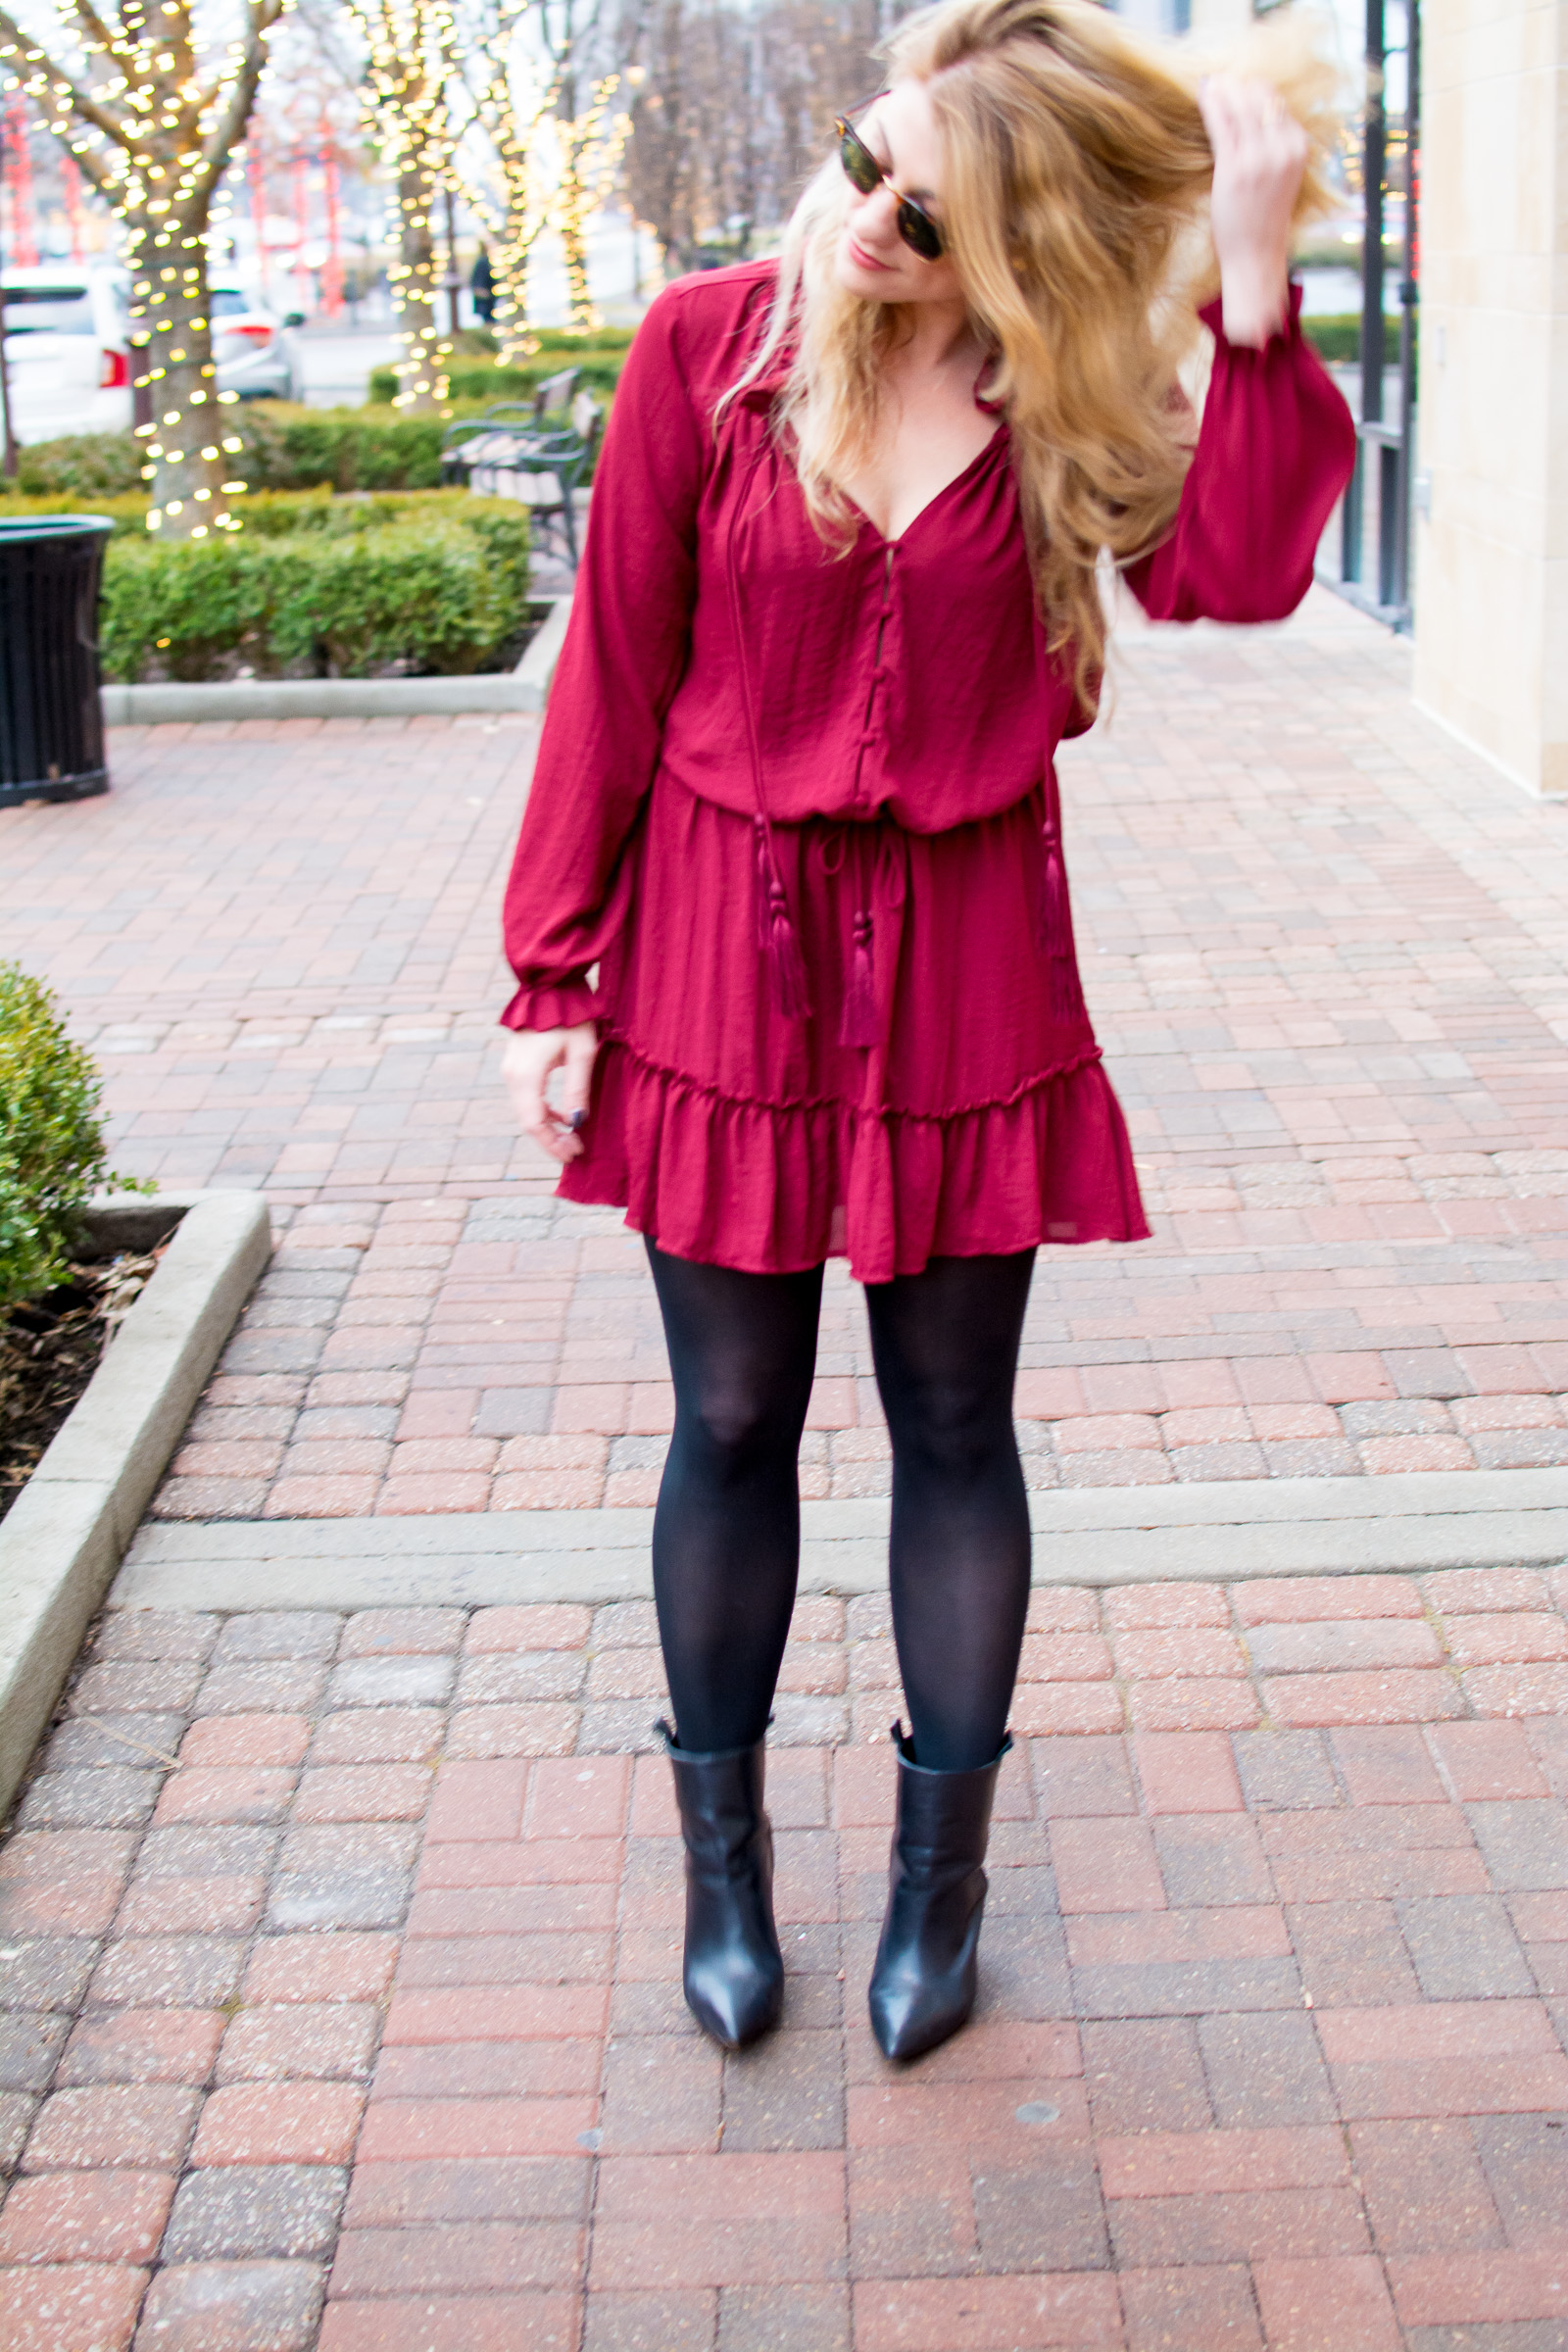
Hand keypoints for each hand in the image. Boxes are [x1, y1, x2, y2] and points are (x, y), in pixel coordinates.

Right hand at [503, 1022, 598, 1163]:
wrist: (550, 987)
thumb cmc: (571, 1017)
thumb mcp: (582, 1054)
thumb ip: (577, 1090)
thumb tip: (576, 1123)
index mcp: (526, 1075)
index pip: (534, 1123)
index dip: (552, 1143)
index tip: (573, 1154)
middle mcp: (512, 1075)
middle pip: (527, 1120)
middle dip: (551, 1139)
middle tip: (576, 1150)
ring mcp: (510, 1069)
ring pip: (526, 1110)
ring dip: (548, 1126)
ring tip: (572, 1137)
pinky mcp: (515, 1064)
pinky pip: (526, 1096)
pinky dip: (543, 1110)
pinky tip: (563, 1116)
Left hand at [1199, 76, 1307, 348]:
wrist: (1256, 256)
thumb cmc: (1263, 220)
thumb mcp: (1281, 177)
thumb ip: (1277, 147)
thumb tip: (1258, 118)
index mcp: (1299, 148)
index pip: (1278, 103)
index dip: (1258, 90)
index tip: (1240, 84)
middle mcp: (1284, 148)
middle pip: (1261, 97)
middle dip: (1240, 85)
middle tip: (1221, 81)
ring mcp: (1259, 157)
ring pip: (1241, 105)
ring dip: (1224, 90)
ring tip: (1210, 84)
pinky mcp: (1235, 167)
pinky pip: (1222, 122)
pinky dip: (1212, 103)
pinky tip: (1203, 93)